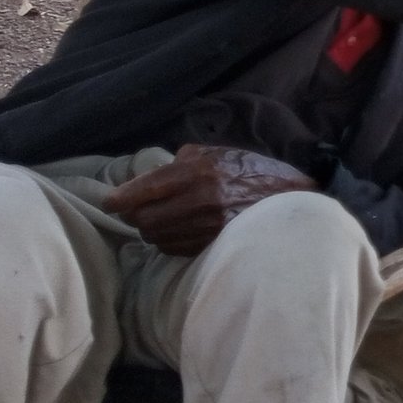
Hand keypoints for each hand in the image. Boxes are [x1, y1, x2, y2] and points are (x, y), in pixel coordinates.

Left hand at [101, 144, 317, 255]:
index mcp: (198, 171)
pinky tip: (178, 232)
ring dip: (152, 230)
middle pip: (143, 218)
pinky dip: (168, 241)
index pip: (143, 189)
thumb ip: (184, 160)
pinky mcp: (212, 245)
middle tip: (138, 211)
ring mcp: (206, 226)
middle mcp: (199, 200)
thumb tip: (153, 174)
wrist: (293, 200)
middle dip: (136, 215)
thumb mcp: (219, 153)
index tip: (109, 203)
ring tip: (161, 221)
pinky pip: (173, 248)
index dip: (119, 198)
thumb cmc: (254, 172)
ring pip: (155, 236)